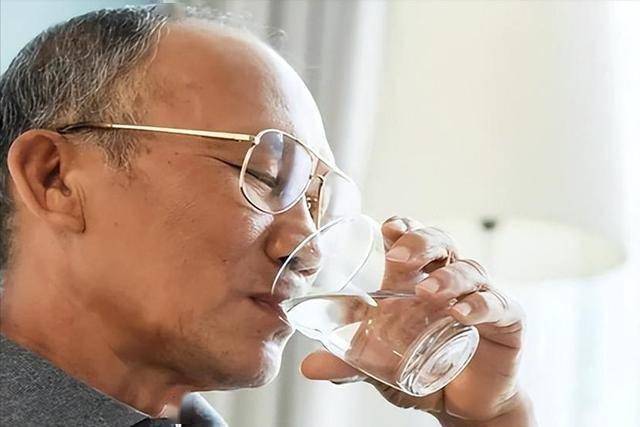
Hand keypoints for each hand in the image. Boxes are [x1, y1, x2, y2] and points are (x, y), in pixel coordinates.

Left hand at [300, 216, 526, 423]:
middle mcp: (449, 281)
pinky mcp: (506, 320)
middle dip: (421, 242)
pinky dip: (480, 305)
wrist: (464, 406)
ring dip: (448, 277)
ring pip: (470, 269)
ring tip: (427, 292)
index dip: (402, 229)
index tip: (387, 228)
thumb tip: (308, 366)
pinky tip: (461, 314)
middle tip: (398, 258)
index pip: (412, 240)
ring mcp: (480, 296)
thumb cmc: (424, 371)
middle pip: (440, 243)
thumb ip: (350, 362)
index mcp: (417, 281)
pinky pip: (497, 304)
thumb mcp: (382, 366)